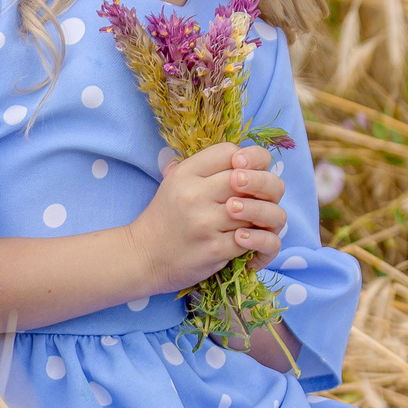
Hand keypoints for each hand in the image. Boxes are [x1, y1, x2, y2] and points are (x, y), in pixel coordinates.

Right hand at [127, 143, 287, 295]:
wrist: (143, 256)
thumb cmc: (165, 217)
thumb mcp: (175, 182)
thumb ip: (204, 166)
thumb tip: (243, 155)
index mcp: (186, 173)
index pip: (230, 151)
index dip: (248, 158)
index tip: (247, 172)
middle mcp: (195, 194)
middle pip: (249, 177)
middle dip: (264, 185)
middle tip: (260, 196)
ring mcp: (205, 223)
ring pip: (256, 210)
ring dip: (262, 216)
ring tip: (256, 220)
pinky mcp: (214, 249)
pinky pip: (253, 239)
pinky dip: (257, 240)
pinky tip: (249, 239)